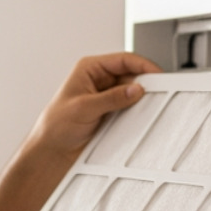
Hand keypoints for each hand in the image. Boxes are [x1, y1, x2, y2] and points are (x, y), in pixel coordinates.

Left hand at [0, 52, 160, 210]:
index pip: (123, 59)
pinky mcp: (110, 111)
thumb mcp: (84, 108)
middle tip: (159, 92)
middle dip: (144, 82)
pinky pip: (129, 106)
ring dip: (141, 98)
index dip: (142, 65)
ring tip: (150, 105)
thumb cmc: (55, 126)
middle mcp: (98, 80)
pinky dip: (137, 110)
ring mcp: (105, 96)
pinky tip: (141, 115)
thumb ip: (112, 98)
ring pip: (132, 91)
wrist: (51, 151)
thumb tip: (136, 89)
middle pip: (131, 74)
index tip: (157, 74)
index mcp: (89, 69)